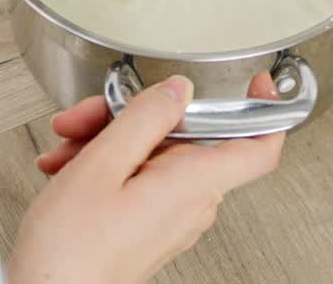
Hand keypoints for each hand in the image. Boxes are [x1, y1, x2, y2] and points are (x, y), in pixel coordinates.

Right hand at [8, 73, 285, 283]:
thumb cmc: (71, 249)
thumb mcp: (102, 164)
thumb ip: (146, 118)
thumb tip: (178, 90)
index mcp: (193, 184)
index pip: (258, 147)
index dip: (264, 110)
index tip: (256, 84)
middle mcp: (191, 203)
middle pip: (181, 139)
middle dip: (132, 119)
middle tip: (91, 116)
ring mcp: (170, 218)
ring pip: (152, 156)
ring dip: (107, 142)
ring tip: (68, 148)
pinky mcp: (148, 227)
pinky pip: (139, 180)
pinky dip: (105, 167)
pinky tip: (70, 167)